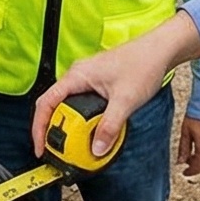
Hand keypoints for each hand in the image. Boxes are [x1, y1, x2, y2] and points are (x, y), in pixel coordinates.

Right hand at [32, 12, 199, 161]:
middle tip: (59, 151)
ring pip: (68, 106)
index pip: (46, 102)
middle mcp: (77, 75)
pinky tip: (92, 131)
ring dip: (70, 126)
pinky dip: (82, 120)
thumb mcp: (126, 100)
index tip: (40, 147)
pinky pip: (81, 104)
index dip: (38, 127)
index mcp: (77, 75)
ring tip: (75, 146)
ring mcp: (87, 78)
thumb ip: (110, 126)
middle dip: (53, 130)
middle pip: (54, 106)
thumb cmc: (143, 64)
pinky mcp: (97, 83)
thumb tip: (98, 149)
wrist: (160, 49)